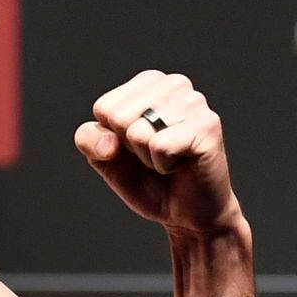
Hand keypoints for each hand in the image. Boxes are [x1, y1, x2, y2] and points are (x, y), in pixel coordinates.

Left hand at [74, 71, 239, 236]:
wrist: (186, 213)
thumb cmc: (148, 180)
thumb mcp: (105, 159)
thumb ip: (89, 140)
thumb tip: (109, 141)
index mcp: (149, 83)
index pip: (103, 107)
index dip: (112, 138)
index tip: (136, 147)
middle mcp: (174, 84)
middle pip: (117, 117)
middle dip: (129, 147)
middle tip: (154, 155)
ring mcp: (194, 102)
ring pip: (137, 132)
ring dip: (147, 157)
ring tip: (168, 158)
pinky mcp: (208, 125)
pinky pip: (160, 146)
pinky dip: (163, 165)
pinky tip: (181, 164)